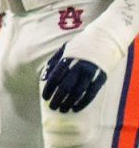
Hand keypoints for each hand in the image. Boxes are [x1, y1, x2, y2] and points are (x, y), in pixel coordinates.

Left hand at [42, 0, 138, 114]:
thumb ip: (53, 63)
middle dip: (57, 98)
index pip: (55, 77)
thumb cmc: (80, 46)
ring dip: (69, 102)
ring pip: (78, 91)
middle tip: (52, 107)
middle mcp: (79, 66)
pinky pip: (91, 93)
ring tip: (63, 109)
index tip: (45, 98)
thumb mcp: (64, 49)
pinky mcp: (102, 77)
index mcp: (68, 58)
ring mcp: (91, 72)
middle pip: (65, 86)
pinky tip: (76, 108)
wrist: (104, 38)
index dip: (49, 89)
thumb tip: (43, 79)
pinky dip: (83, 102)